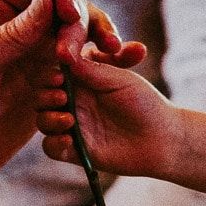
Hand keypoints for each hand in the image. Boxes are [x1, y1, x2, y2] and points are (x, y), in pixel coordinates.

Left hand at [0, 0, 141, 205]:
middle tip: (90, 45)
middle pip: (60, 6)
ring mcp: (31, 57)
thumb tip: (48, 0)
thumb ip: (12, 35)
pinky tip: (121, 62)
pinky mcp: (47, 85)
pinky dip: (102, 62)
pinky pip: (80, 66)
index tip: (71, 12)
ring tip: (115, 52)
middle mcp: (12, 28)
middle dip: (81, 19)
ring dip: (97, 38)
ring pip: (75, 33)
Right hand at [37, 13, 173, 178]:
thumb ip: (91, 69)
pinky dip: (55, 144)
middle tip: (62, 97)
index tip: (59, 77)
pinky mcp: (76, 151)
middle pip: (42, 98)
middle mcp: (74, 103)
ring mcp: (74, 127)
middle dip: (45, 96)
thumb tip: (65, 55)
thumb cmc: (145, 103)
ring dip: (49, 119)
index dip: (50, 76)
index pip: (53, 75)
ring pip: (43, 122)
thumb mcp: (119, 80)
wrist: (163, 138)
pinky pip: (51, 148)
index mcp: (82, 82)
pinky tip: (69, 140)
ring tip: (70, 120)